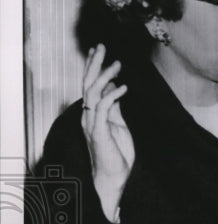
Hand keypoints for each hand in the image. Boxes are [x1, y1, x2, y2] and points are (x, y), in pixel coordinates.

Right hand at [81, 43, 133, 220]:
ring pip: (94, 93)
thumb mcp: (118, 125)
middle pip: (88, 84)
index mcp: (93, 113)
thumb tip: (115, 88)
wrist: (114, 178)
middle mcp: (89, 116)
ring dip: (105, 76)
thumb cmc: (117, 154)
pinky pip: (103, 109)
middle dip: (94, 64)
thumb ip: (114, 107)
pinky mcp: (99, 132)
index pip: (90, 85)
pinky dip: (112, 96)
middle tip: (101, 46)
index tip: (97, 51)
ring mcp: (92, 124)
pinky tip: (123, 87)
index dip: (92, 67)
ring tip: (117, 64)